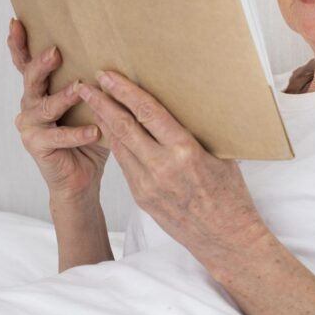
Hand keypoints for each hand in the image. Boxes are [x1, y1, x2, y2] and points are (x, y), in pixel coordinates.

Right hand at [7, 18, 109, 203]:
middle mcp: (30, 105)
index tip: (17, 22)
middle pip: (31, 79)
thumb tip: (117, 57)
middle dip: (42, 64)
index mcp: (40, 92)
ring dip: (64, 97)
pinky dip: (77, 134)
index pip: (25, 64)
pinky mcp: (37, 146)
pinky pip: (58, 137)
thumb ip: (93, 86)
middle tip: (56, 52)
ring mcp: (30, 126)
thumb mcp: (91, 107)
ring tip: (80, 89)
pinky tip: (95, 131)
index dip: (18, 44)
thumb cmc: (89, 138)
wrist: (81, 180)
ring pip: (44, 106)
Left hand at [76, 70, 267, 268]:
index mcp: (185, 151)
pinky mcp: (142, 199)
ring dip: (104, 123)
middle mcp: (162, 167)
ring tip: (93, 104)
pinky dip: (116, 145)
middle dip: (101, 103)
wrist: (225, 238)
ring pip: (119, 146)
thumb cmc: (230, 195)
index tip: (109, 76)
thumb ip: (194, 133)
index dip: (125, 92)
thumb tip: (179, 107)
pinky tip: (110, 133)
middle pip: (123, 127)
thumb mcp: (220, 156)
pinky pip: (125, 165)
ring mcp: (148, 185)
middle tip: (85, 85)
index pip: (148, 113)